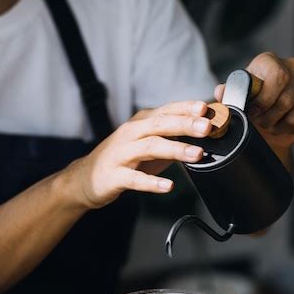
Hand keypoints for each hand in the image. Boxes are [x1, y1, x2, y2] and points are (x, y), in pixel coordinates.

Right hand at [59, 101, 210, 208]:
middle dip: (185, 124)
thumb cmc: (123, 159)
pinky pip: (135, 178)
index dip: (186, 108)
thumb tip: (204, 132)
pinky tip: (168, 186)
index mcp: (141, 123)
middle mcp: (131, 134)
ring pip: (150, 147)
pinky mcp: (115, 175)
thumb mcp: (148, 143)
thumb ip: (173, 138)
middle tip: (207, 127)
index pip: (166, 110)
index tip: (206, 107)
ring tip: (197, 154)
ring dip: (175, 150)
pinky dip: (152, 182)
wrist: (86, 178)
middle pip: (160, 125)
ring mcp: (122, 154)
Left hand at [215, 52, 293, 151]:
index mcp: (269, 61)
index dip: (264, 101)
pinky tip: (285, 125)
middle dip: (268, 119)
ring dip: (280, 127)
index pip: (278, 77)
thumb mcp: (237, 99)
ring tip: (272, 124)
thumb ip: (229, 95)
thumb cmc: (251, 105)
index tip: (253, 112)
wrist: (269, 119)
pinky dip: (293, 131)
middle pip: (285, 102)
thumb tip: (221, 91)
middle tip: (261, 122)